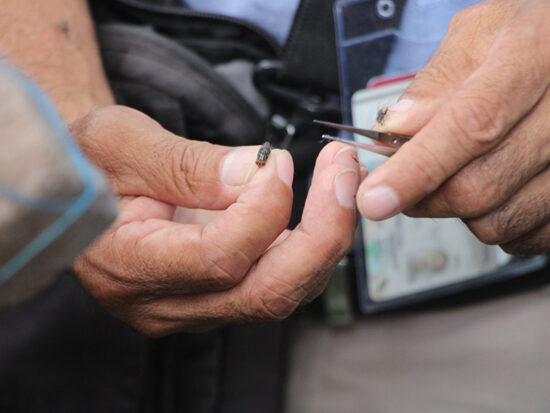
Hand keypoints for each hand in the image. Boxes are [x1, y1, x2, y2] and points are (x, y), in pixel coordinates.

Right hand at [72, 106, 360, 335]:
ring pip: (283, 291)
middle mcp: (166, 302)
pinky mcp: (217, 293)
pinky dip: (311, 240)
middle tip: (344, 170)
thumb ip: (189, 164)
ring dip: (326, 235)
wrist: (82, 185)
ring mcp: (196, 305)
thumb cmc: (89, 159)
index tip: (278, 161)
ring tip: (341, 176)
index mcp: (127, 267)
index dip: (261, 210)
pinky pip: (279, 277)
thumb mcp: (121, 142)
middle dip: (322, 232)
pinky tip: (323, 200)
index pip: (218, 259)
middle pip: (266, 293)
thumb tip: (259, 172)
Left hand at [356, 0, 549, 254]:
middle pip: (478, 186)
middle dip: (424, 196)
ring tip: (461, 170)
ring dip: (459, 209)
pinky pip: (524, 235)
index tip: (375, 199)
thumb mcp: (479, 33)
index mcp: (534, 56)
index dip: (417, 169)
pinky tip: (494, 187)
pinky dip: (494, 222)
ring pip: (497, 220)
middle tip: (402, 183)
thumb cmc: (529, 35)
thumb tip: (393, 132)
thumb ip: (433, 83)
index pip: (471, 126)